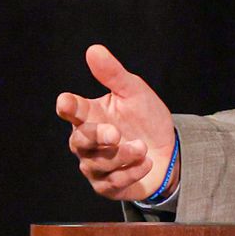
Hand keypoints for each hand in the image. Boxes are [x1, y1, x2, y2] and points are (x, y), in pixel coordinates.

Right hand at [56, 44, 178, 201]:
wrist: (169, 150)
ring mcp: (95, 166)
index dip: (68, 106)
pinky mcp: (107, 186)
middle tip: (115, 133)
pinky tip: (146, 162)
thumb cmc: (145, 118)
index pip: (72, 110)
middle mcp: (87, 142)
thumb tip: (93, 49)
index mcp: (90, 115)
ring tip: (142, 147)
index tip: (65, 101)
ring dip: (123, 155)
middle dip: (97, 137)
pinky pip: (113, 182)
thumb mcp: (134, 92)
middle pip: (80, 140)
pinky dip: (131, 171)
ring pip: (99, 163)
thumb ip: (113, 74)